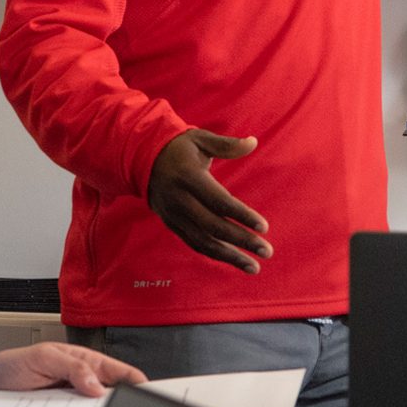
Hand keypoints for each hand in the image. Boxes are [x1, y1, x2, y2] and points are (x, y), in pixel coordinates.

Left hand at [0, 342, 145, 397]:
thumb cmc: (12, 365)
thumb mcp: (43, 357)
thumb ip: (72, 367)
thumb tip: (96, 385)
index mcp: (84, 363)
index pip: (119, 372)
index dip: (137, 381)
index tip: (151, 392)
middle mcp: (81, 384)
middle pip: (110, 398)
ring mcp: (71, 404)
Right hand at [148, 129, 270, 273]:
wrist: (140, 159)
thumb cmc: (178, 148)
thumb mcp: (200, 139)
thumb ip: (227, 145)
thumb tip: (253, 142)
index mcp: (189, 178)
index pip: (219, 201)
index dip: (241, 215)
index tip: (264, 227)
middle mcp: (180, 200)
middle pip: (213, 226)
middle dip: (241, 241)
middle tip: (267, 250)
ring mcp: (174, 215)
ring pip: (203, 241)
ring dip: (230, 256)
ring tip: (254, 267)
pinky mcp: (172, 224)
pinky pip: (194, 243)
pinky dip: (215, 254)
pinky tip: (234, 260)